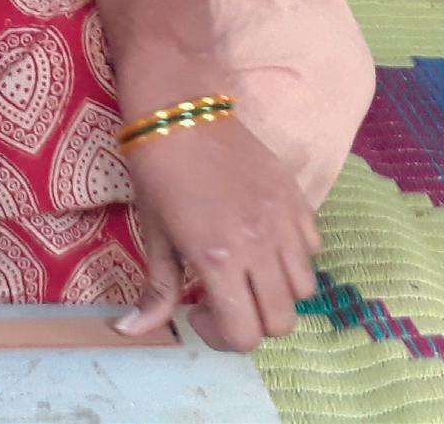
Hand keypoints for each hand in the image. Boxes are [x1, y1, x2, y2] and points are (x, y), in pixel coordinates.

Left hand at [115, 118, 319, 351]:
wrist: (179, 108)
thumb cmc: (157, 169)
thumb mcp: (152, 232)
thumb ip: (155, 289)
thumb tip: (131, 332)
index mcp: (218, 257)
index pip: (244, 334)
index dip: (221, 336)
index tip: (199, 311)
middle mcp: (259, 245)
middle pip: (281, 321)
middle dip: (252, 320)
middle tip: (223, 296)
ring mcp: (284, 220)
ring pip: (303, 288)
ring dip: (276, 290)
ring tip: (245, 268)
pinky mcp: (298, 197)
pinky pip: (312, 247)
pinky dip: (293, 255)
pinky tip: (263, 239)